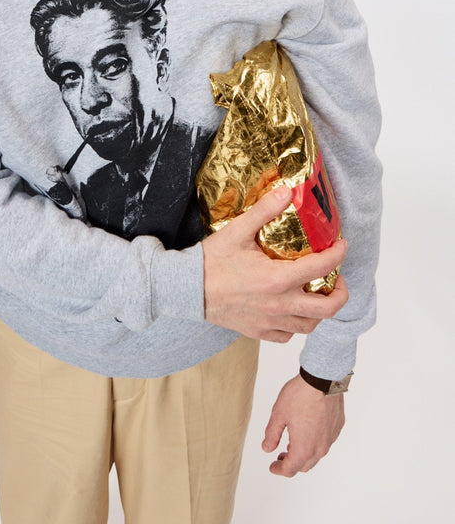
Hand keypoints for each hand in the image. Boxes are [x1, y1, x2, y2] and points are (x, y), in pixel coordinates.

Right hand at [202, 185, 348, 340]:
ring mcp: (269, 322)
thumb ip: (265, 211)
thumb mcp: (238, 230)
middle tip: (338, 279)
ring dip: (320, 311)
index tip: (341, 246)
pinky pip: (288, 336)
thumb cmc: (211, 261)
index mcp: (277, 279)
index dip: (338, 255)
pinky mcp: (258, 332)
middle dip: (340, 293)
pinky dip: (296, 324)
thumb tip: (287, 192)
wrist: (186, 289)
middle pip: (326, 308)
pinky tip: (291, 310)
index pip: (321, 268)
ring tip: (317, 294)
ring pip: (310, 326)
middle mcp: (279, 305)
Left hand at [262, 374, 344, 475]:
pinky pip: (325, 442)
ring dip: (303, 454)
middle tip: (280, 457)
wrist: (323, 380)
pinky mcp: (337, 427)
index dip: (279, 470)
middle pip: (304, 465)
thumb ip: (272, 435)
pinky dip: (314, 442)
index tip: (273, 467)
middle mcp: (320, 448)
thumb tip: (267, 448)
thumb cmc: (300, 395)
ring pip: (316, 455)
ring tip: (292, 443)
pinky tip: (307, 430)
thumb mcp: (279, 414)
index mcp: (304, 448)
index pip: (290, 469)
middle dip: (291, 463)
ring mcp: (331, 438)